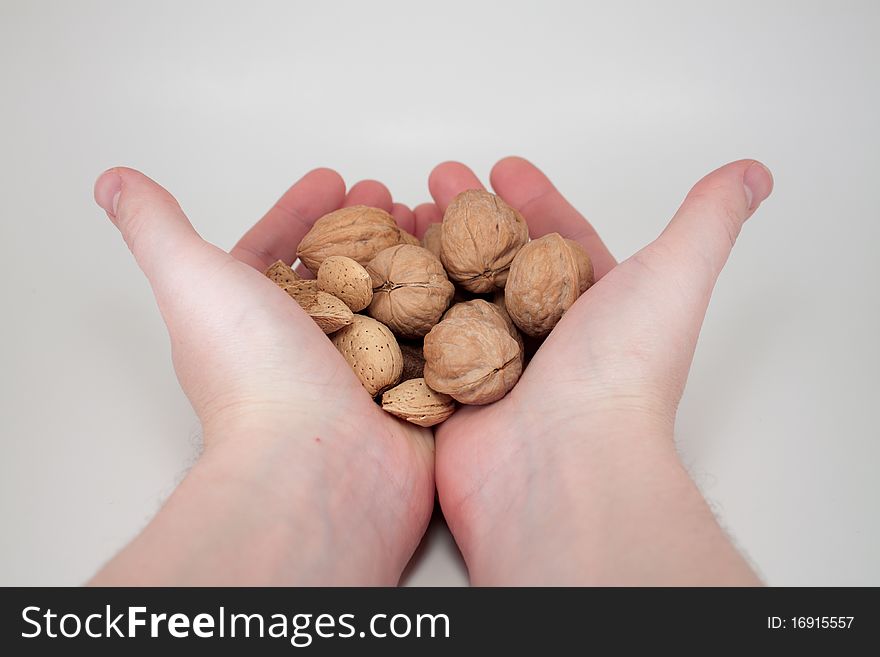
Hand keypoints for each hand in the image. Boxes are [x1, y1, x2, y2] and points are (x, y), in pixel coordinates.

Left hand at [90, 168, 433, 584]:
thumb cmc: (254, 375)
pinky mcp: (406, 394)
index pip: (274, 250)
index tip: (333, 178)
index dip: (300, 211)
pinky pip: (429, 338)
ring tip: (432, 221)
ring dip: (405, 258)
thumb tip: (112, 182)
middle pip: (334, 272)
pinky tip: (461, 274)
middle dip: (362, 228)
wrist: (319, 466)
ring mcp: (356, 373)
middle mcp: (299, 348)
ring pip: (385, 300)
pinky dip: (443, 305)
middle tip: (392, 195)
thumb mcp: (191, 280)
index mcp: (250, 321)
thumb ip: (156, 227)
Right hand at [424, 157, 772, 584]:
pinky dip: (394, 305)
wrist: (562, 463)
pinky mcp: (447, 394)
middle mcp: (543, 339)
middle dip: (466, 216)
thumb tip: (753, 173)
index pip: (560, 239)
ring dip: (424, 252)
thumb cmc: (621, 372)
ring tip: (395, 212)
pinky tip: (371, 269)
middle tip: (436, 180)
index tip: (503, 167)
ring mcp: (491, 366)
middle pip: (498, 261)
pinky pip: (416, 339)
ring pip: (451, 294)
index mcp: (593, 309)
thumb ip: (708, 220)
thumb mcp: (676, 275)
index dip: (534, 200)